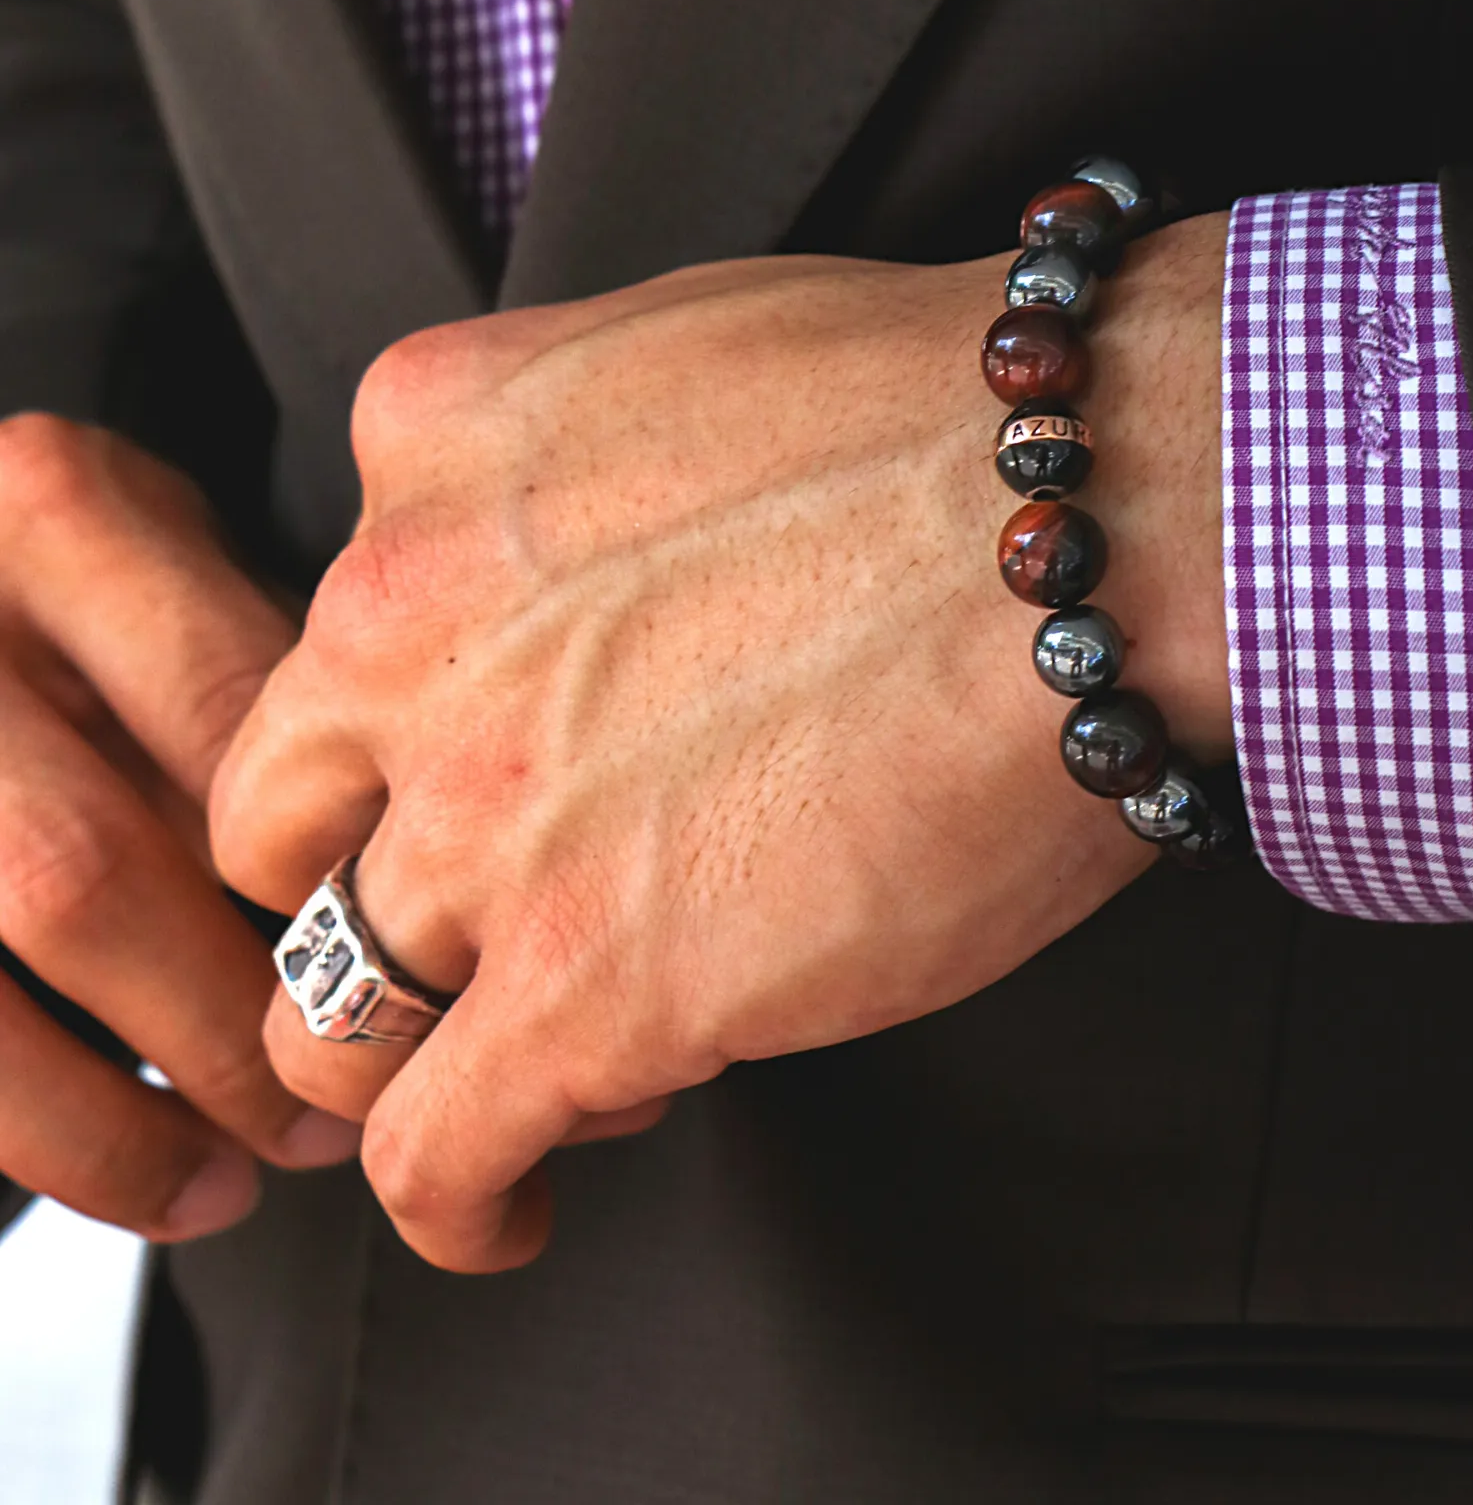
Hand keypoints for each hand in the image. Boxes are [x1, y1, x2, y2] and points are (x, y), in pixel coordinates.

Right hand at [0, 419, 359, 1240]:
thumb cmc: (57, 598)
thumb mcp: (155, 559)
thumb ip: (255, 666)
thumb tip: (430, 847)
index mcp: (54, 508)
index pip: (232, 708)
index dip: (332, 864)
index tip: (433, 956)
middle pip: (93, 865)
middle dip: (243, 1012)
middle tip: (363, 1086)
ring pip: (5, 973)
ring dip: (145, 1110)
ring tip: (259, 1162)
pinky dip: (58, 1140)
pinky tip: (152, 1178)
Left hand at [212, 214, 1230, 1272]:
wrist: (1102, 517)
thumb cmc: (964, 425)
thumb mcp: (694, 349)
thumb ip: (579, 454)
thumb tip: (616, 565)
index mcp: (434, 445)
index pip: (340, 632)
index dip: (413, 730)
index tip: (496, 776)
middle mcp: (410, 626)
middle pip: (286, 824)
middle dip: (365, 885)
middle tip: (474, 926)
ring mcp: (482, 813)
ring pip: (334, 1001)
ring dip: (411, 1048)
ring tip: (514, 1068)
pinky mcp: (585, 983)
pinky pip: (428, 1150)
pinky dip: (453, 1197)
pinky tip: (507, 1209)